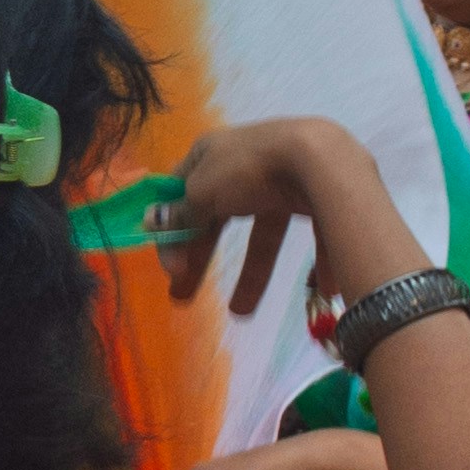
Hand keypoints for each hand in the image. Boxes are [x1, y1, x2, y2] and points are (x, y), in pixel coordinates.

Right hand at [160, 117, 383, 315]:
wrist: (320, 159)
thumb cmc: (247, 171)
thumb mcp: (202, 192)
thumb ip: (179, 213)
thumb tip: (149, 223)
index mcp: (211, 156)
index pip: (181, 195)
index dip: (172, 232)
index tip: (170, 269)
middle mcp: (246, 166)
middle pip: (219, 219)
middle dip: (202, 260)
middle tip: (183, 297)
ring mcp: (284, 182)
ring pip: (264, 235)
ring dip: (252, 274)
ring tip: (241, 313)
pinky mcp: (318, 198)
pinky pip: (311, 233)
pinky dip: (316, 262)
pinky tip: (317, 288)